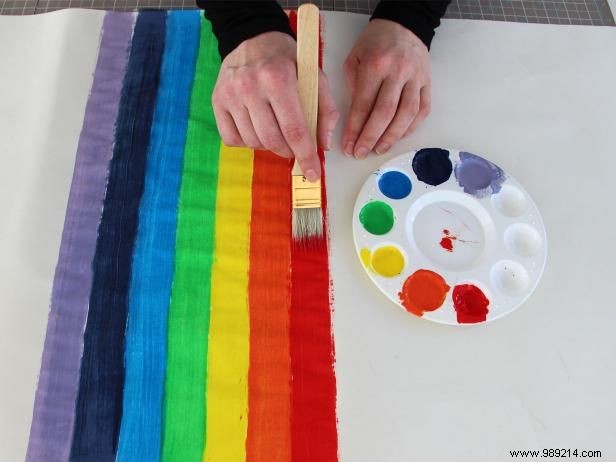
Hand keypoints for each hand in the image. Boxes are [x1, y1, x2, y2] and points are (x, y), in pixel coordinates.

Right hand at [212, 31, 338, 180]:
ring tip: (275, 130)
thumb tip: (322, 145)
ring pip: (252, 142)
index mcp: (279, 78)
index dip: (305, 156)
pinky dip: (248, 142)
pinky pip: (232, 139)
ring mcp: (230, 94)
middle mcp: (250, 86)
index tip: (312, 173)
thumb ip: (325, 110)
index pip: (294, 129)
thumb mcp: (314, 76)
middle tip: (294, 147)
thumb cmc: (286, 60)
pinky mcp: (217, 101)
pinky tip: (256, 128)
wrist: (252, 38)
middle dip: (288, 152)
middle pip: (272, 141)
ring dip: (268, 146)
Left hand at [342, 19, 430, 157]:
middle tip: (360, 153)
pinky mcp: (427, 83)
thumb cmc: (375, 42)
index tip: (348, 145)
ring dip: (391, 137)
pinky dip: (410, 128)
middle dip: (371, 137)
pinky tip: (397, 137)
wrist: (403, 24)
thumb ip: (353, 86)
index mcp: (375, 64)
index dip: (355, 129)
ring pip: (406, 115)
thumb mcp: (354, 57)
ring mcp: (416, 78)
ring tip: (378, 150)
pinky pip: (422, 111)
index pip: (363, 104)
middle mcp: (398, 72)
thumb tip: (354, 119)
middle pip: (385, 113)